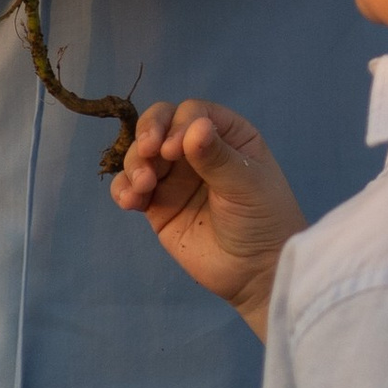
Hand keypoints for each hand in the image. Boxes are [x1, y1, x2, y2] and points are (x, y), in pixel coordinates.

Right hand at [107, 98, 304, 335]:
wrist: (257, 274)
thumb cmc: (263, 220)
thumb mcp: (247, 186)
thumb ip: (217, 157)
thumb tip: (194, 126)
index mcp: (225, 135)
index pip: (191, 113)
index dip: (177, 124)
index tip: (174, 150)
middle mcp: (195, 150)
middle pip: (159, 125)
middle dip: (147, 134)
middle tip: (148, 152)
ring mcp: (174, 178)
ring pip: (141, 154)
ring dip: (134, 163)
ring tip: (143, 186)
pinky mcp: (157, 206)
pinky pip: (132, 188)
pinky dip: (124, 189)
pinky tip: (130, 200)